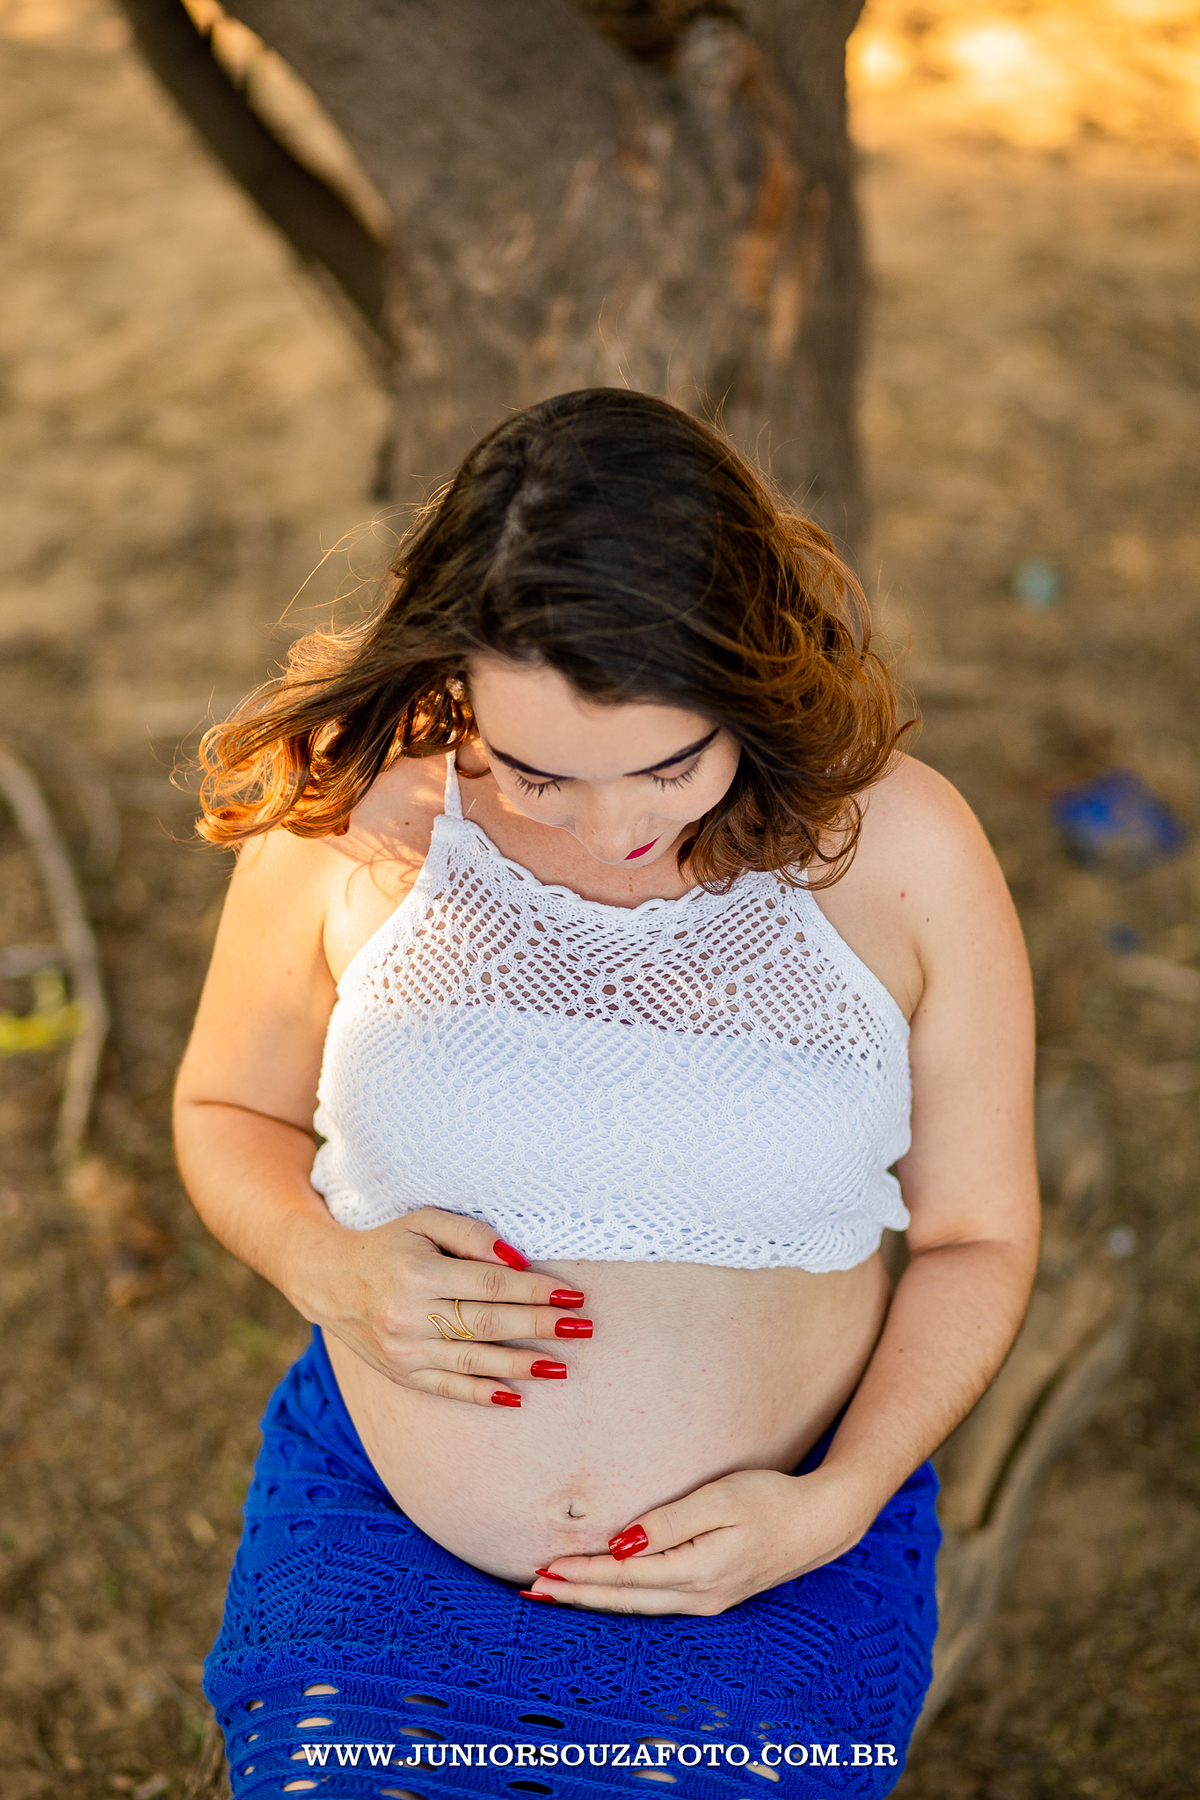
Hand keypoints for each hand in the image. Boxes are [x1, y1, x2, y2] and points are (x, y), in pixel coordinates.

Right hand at [289, 1205, 591, 1406]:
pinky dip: (483, 1394)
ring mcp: (405, 1351)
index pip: (492, 1286)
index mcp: (420, 1275)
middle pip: (490, 1325)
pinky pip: (449, 1389)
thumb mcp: (425, 1222)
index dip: (535, 1292)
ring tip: (562, 1365)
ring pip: (474, 1362)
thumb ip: (472, 1235)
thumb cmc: (389, 1245)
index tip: (572, 1295)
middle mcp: (411, 1316)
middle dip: (541, 1327)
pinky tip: (517, 1396)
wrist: (330, 1281)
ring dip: (522, 1365)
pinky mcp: (402, 1374)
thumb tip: (518, 1261)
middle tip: (583, 1328)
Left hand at [526, 1464, 876, 1614]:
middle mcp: (698, 1596)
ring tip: (556, 1592)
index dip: (583, 1572)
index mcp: (698, 1572)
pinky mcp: (712, 1595)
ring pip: (637, 1606)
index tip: (545, 1568)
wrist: (820, 1524)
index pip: (625, 1575)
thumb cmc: (771, 1500)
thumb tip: (622, 1545)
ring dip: (594, 1599)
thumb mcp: (721, 1500)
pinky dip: (622, 1598)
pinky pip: (655, 1603)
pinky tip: (605, 1592)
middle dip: (577, 1594)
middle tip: (533, 1590)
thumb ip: (670, 1523)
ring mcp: (706, 1601)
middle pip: (624, 1600)